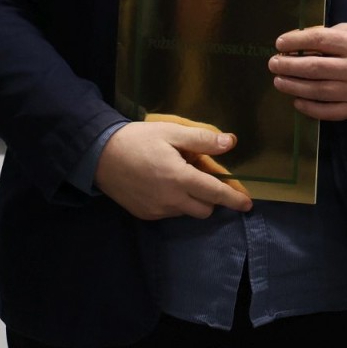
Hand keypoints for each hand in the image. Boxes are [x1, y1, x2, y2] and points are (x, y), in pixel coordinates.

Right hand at [94, 122, 254, 220]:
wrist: (98, 155)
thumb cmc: (137, 140)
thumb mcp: (171, 132)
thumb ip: (202, 140)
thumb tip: (230, 142)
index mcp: (180, 178)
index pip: (215, 194)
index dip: (234, 199)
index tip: (247, 204)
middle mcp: (171, 200)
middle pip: (205, 209)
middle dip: (210, 198)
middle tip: (202, 177)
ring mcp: (157, 210)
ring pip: (187, 212)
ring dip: (191, 200)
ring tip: (178, 178)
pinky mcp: (145, 215)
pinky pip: (169, 213)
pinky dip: (173, 203)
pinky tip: (162, 185)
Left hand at [268, 24, 346, 119]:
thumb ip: (330, 35)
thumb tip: (299, 41)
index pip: (318, 41)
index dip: (295, 41)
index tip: (280, 43)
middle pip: (314, 68)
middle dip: (289, 66)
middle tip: (273, 63)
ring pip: (318, 91)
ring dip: (293, 86)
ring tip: (279, 81)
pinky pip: (329, 112)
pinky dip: (310, 108)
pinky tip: (297, 101)